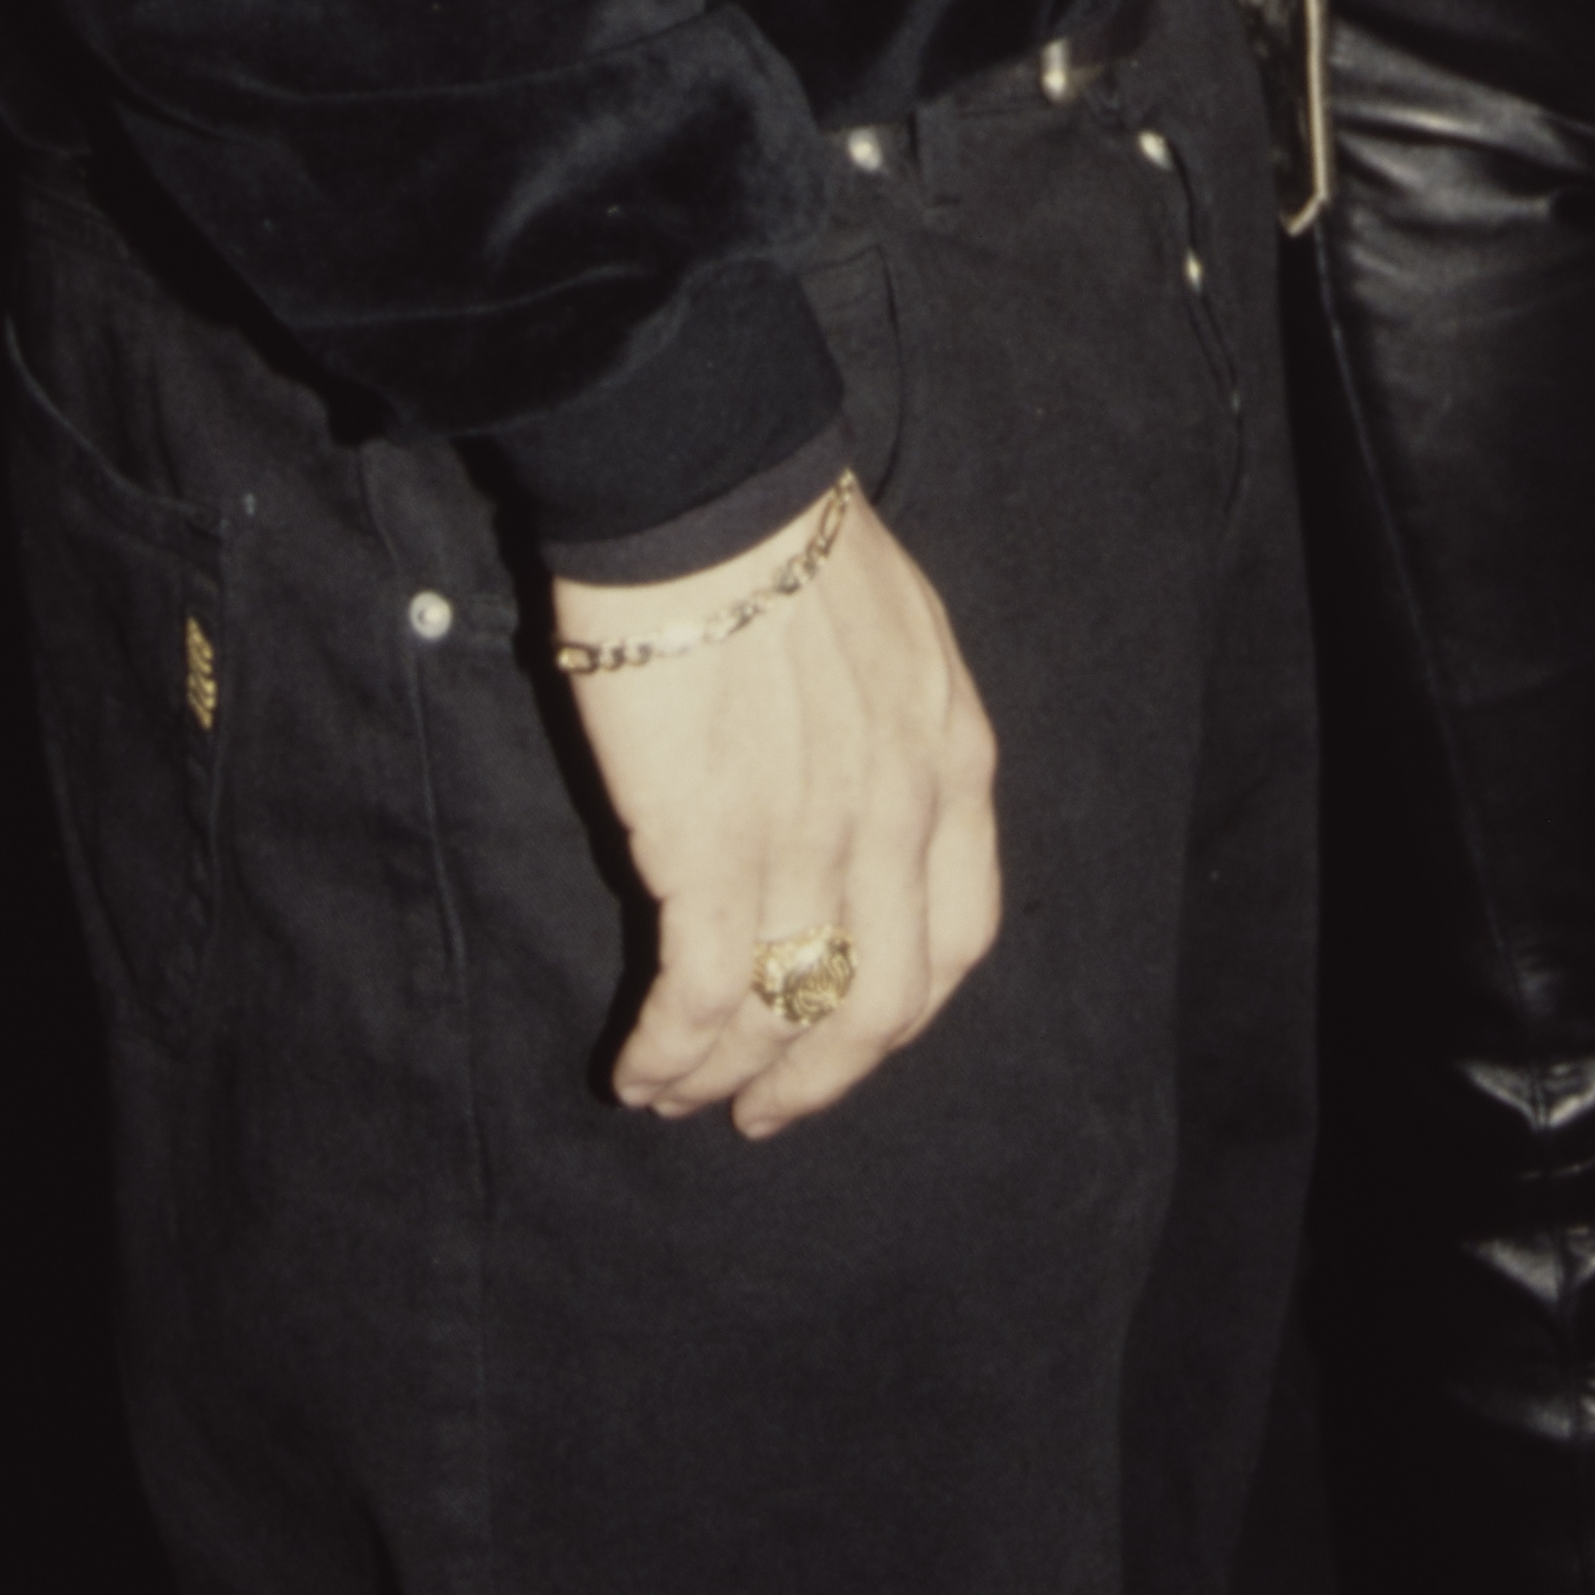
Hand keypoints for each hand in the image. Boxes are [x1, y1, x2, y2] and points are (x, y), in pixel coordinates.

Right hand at [551, 487, 1000, 1137]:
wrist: (708, 484)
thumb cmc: (779, 529)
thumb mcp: (896, 629)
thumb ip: (894, 723)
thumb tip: (852, 781)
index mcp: (951, 756)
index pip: (957, 934)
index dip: (900, 1012)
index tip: (849, 1041)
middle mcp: (900, 816)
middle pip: (883, 1005)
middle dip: (821, 1076)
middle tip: (763, 1110)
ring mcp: (811, 841)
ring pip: (787, 1012)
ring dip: (728, 1078)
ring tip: (675, 1097)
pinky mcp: (713, 850)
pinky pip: (704, 997)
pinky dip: (670, 1054)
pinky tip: (637, 1070)